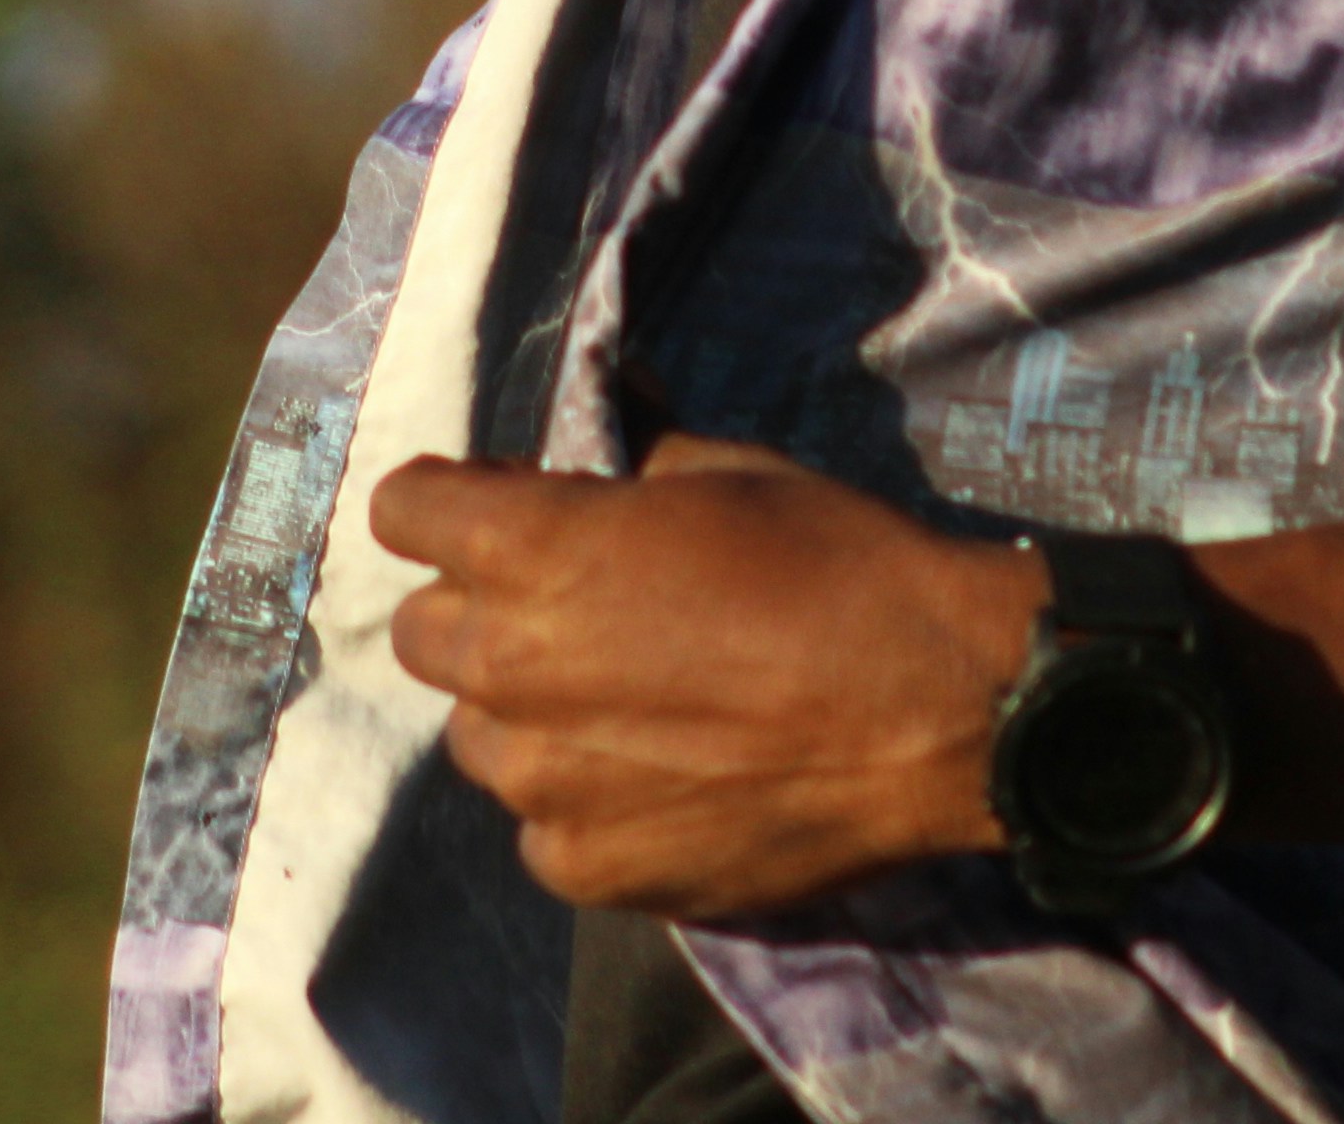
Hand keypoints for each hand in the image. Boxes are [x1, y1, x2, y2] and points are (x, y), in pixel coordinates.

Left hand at [368, 435, 1041, 917]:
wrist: (940, 708)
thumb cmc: (839, 566)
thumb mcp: (727, 474)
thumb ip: (624, 483)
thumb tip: (594, 488)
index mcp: (533, 548)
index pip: (403, 509)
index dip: (447, 504)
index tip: (494, 513)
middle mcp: (510, 664)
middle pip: (422, 632)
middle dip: (479, 609)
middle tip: (571, 613)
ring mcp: (543, 782)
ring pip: (479, 738)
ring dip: (527, 715)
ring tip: (627, 710)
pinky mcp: (588, 868)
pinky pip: (540, 828)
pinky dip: (582, 804)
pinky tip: (662, 784)